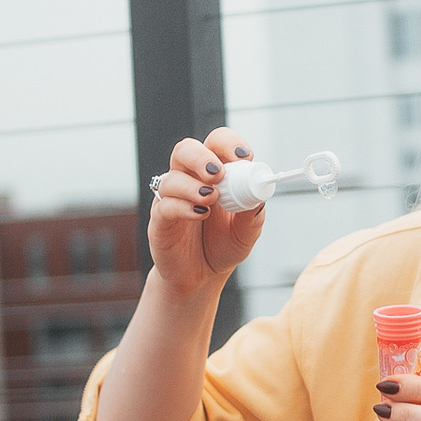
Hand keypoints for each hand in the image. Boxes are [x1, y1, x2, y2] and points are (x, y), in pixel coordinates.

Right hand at [147, 128, 261, 299]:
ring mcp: (171, 198)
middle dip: (201, 156)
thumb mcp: (247, 231)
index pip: (216, 143)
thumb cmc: (224, 246)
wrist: (201, 277)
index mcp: (214, 174)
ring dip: (192, 186)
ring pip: (171, 178)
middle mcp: (189, 179)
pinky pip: (164, 205)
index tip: (244, 157)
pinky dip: (183, 207)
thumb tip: (260, 190)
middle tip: (218, 173)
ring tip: (211, 200)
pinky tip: (200, 214)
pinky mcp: (160, 219)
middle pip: (185, 150)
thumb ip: (254, 211)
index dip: (229, 143)